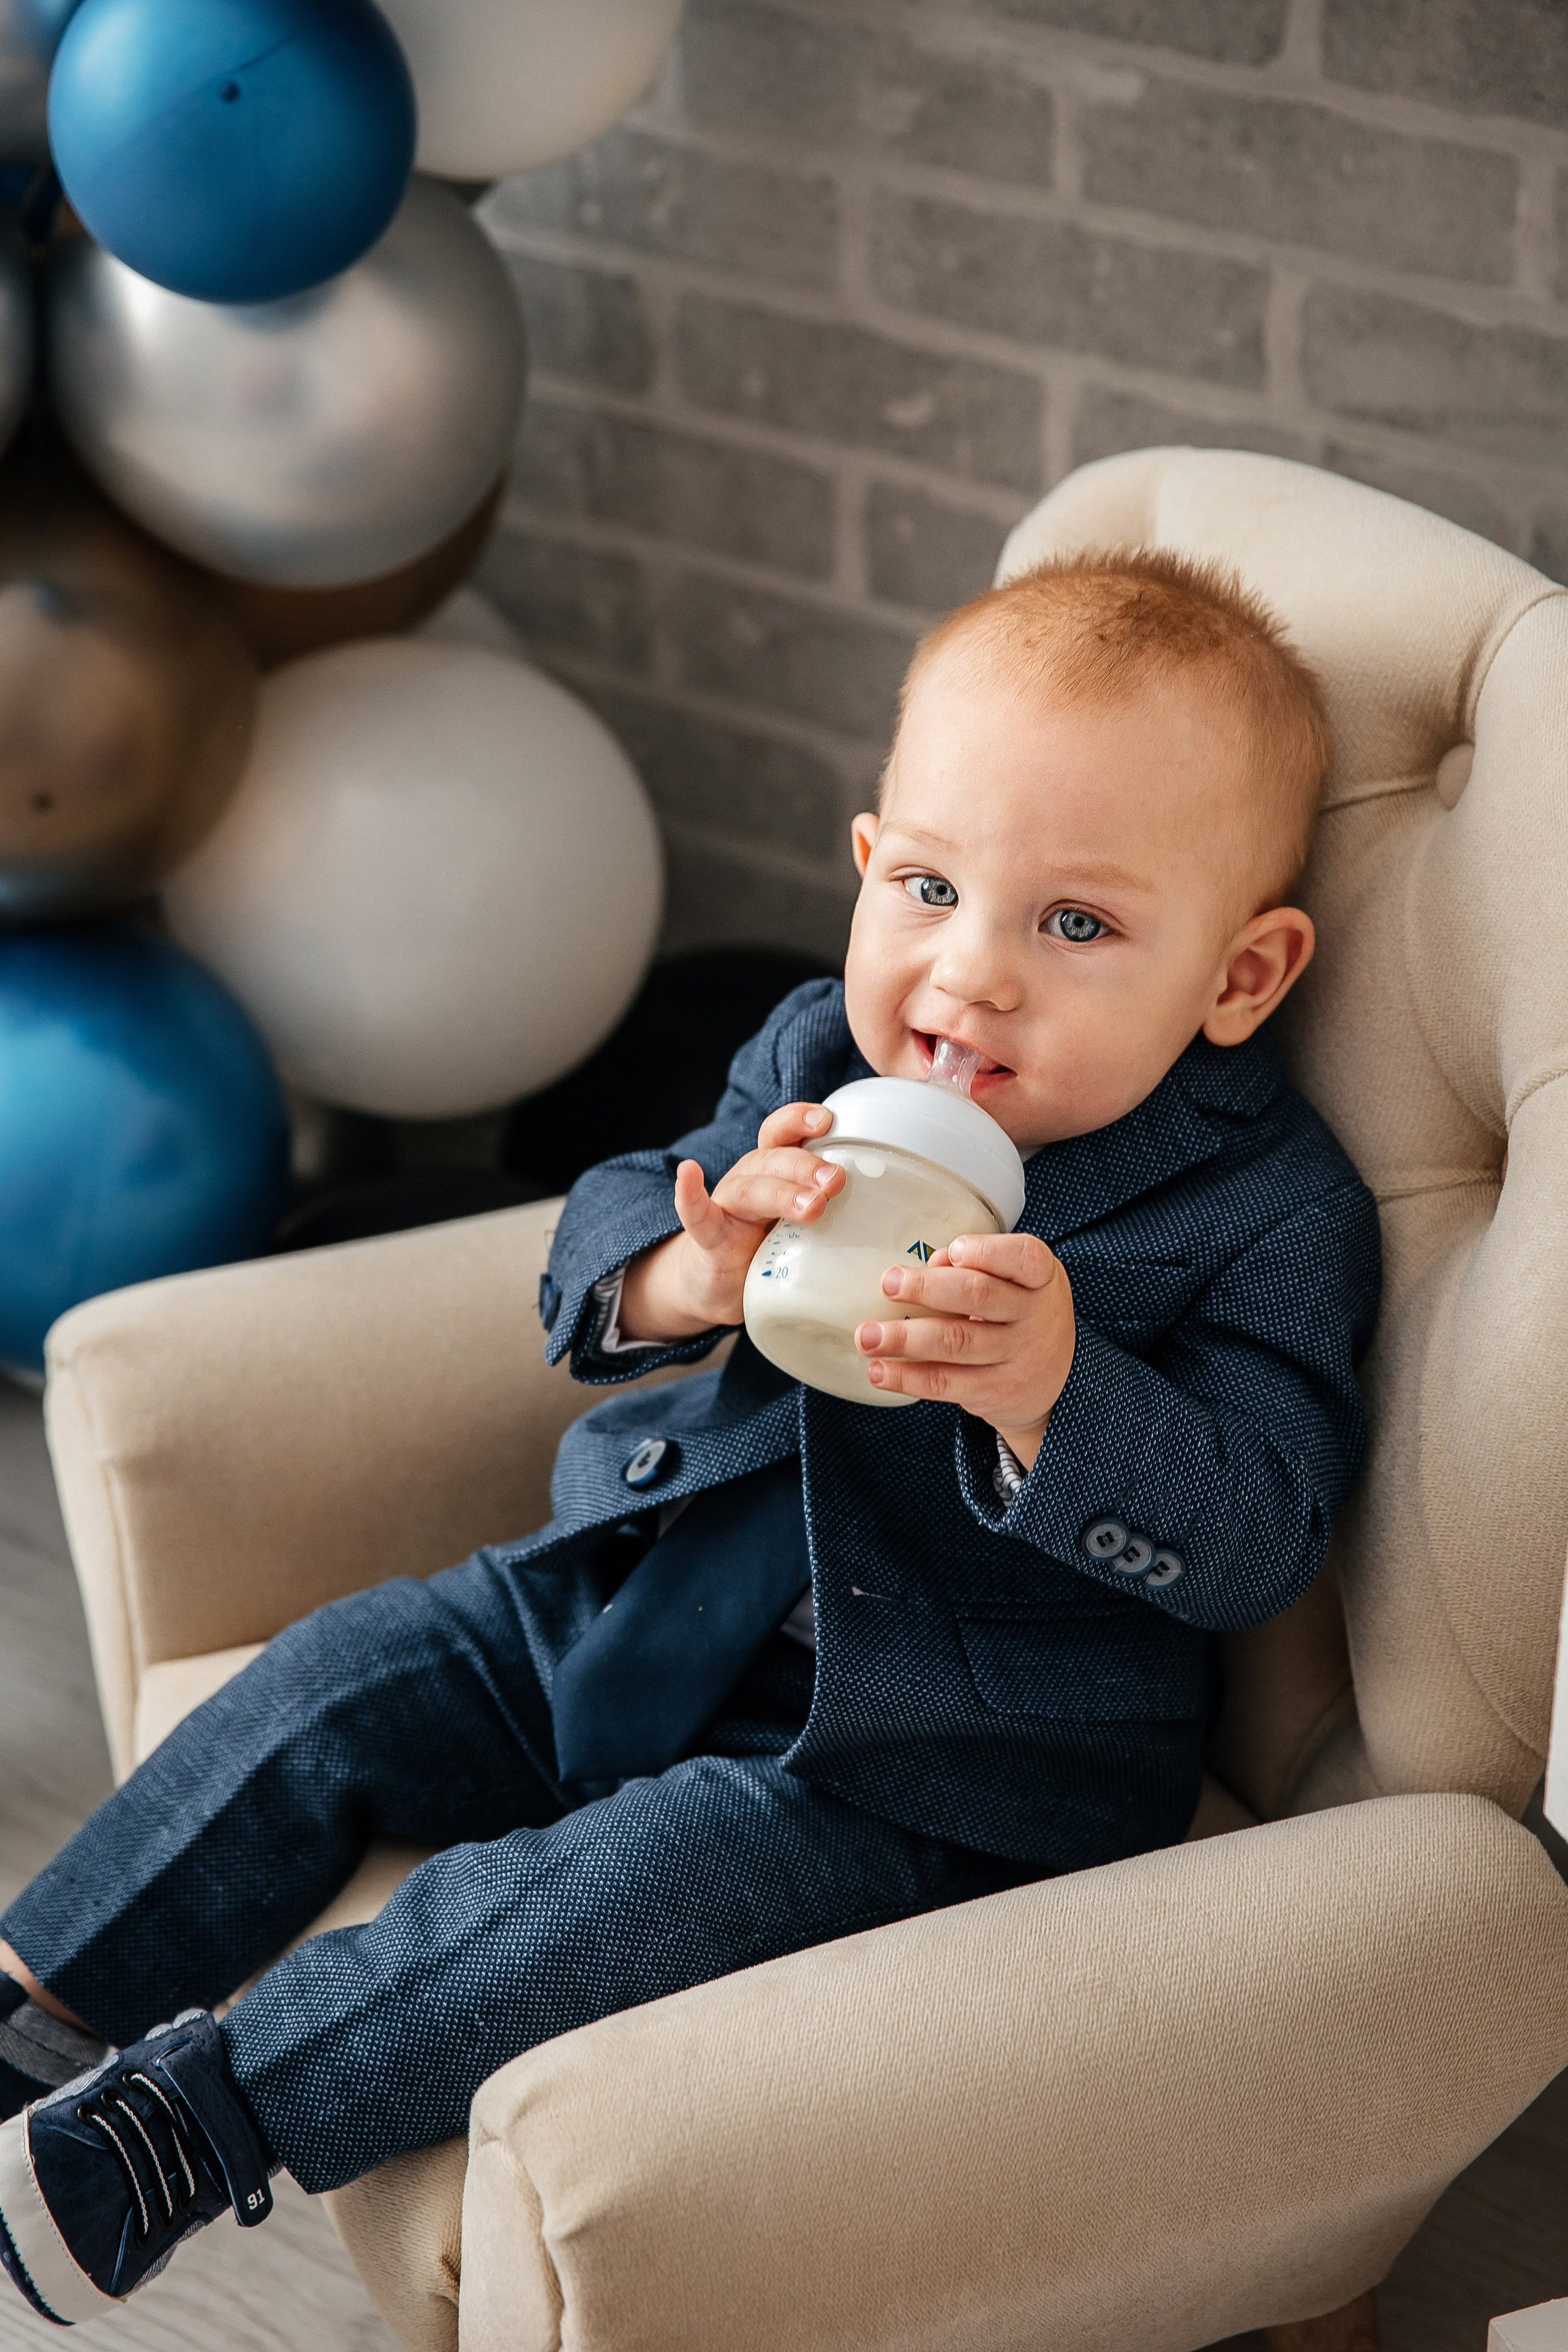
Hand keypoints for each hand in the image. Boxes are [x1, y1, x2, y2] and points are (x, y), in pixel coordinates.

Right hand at [617, 1103, 845, 1339]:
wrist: (721, 1284)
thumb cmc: (776, 1247)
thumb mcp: (812, 1224)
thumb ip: (848, 1211)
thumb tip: (918, 1215)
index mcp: (778, 1170)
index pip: (786, 1132)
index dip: (803, 1120)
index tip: (830, 1120)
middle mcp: (751, 1177)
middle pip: (775, 1159)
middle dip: (806, 1166)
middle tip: (836, 1182)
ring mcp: (729, 1206)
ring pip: (750, 1187)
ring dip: (779, 1192)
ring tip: (811, 1208)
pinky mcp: (708, 1238)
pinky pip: (697, 1214)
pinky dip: (691, 1195)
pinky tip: (689, 1175)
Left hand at [854, 1232, 1074, 1468]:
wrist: (1056, 1383)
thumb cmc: (1021, 1315)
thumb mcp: (1018, 1282)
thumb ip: (978, 1267)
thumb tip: (928, 1265)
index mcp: (1041, 1277)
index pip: (1023, 1257)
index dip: (986, 1252)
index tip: (952, 1251)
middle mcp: (1034, 1316)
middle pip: (979, 1296)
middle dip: (927, 1289)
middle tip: (888, 1283)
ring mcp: (1017, 1357)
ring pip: (955, 1343)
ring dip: (904, 1338)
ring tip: (867, 1336)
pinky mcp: (996, 1392)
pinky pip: (946, 1383)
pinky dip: (907, 1377)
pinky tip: (879, 1371)